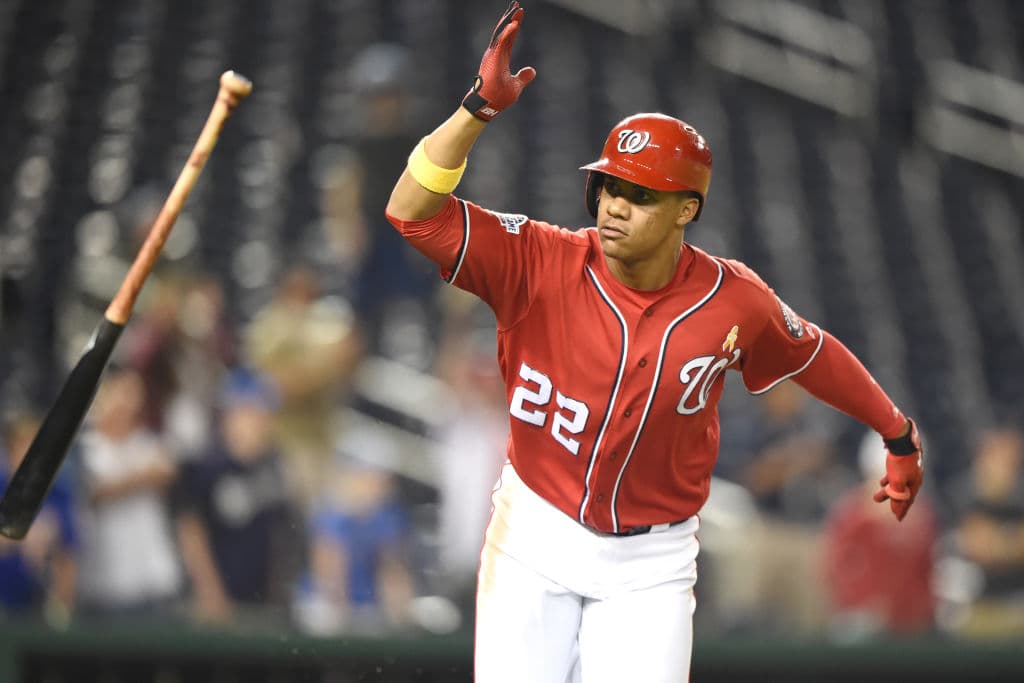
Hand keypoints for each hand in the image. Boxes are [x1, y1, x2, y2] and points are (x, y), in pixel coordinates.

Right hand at [462, 1, 536, 120]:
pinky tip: (515, 24)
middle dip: (511, 17)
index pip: (509, 37)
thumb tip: (532, 70)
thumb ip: (523, 77)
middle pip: (504, 31)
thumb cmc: (498, 98)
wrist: (487, 106)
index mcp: (500, 57)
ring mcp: (492, 55)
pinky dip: (508, 33)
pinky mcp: (492, 59)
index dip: (515, 25)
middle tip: (517, 4)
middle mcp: (495, 54)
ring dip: (509, 20)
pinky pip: (501, 43)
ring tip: (516, 8)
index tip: (520, 14)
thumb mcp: (516, 86)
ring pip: (501, 33)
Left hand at [872, 419, 923, 520]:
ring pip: (898, 483)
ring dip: (888, 491)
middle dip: (892, 501)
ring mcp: (910, 468)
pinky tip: (882, 482)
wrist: (900, 438)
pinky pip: (896, 475)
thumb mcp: (897, 481)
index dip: (902, 510)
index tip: (897, 519)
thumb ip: (896, 496)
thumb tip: (895, 511)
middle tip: (886, 510)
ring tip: (878, 496)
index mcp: (916, 482)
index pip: (908, 501)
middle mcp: (915, 476)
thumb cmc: (900, 461)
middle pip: (903, 493)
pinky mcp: (903, 460)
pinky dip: (889, 480)